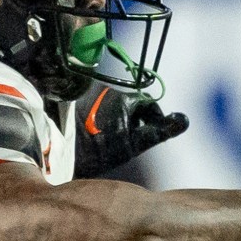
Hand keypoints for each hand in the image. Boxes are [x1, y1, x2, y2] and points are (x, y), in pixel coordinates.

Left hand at [71, 87, 188, 178]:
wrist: (57, 150)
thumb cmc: (98, 150)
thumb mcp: (133, 144)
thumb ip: (159, 131)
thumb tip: (183, 121)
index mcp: (123, 98)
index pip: (149, 104)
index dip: (156, 119)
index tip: (155, 134)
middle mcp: (107, 90)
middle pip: (130, 103)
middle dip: (135, 119)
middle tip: (130, 141)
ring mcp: (89, 93)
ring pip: (113, 105)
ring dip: (118, 118)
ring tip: (110, 139)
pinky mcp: (75, 99)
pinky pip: (96, 106)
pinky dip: (101, 117)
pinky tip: (96, 134)